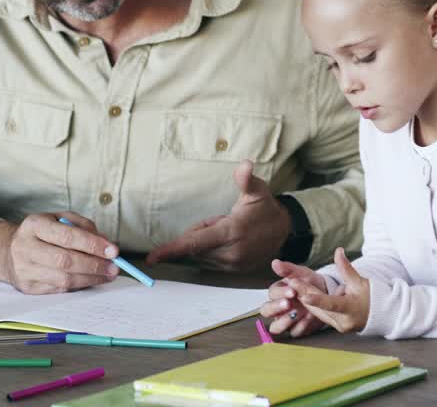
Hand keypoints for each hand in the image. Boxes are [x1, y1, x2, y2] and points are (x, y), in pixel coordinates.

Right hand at [0, 212, 119, 294]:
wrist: (8, 251)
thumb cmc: (42, 233)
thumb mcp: (60, 219)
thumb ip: (83, 226)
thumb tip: (105, 243)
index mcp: (34, 225)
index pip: (67, 236)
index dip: (93, 245)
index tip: (113, 250)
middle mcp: (25, 247)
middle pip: (65, 260)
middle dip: (95, 265)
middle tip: (114, 267)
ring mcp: (24, 270)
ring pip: (63, 279)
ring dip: (91, 278)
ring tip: (107, 275)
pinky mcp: (28, 287)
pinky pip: (59, 289)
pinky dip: (79, 285)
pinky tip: (91, 279)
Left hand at [145, 160, 290, 271]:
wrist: (284, 230)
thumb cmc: (265, 208)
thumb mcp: (257, 190)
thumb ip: (246, 179)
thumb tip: (245, 165)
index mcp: (231, 232)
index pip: (194, 243)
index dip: (171, 249)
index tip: (152, 258)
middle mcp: (230, 252)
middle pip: (195, 246)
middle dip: (200, 231)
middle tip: (220, 219)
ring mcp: (232, 264)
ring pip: (201, 253)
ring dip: (206, 242)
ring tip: (228, 229)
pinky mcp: (234, 270)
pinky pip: (210, 261)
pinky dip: (212, 250)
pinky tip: (230, 240)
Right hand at [260, 259, 331, 337]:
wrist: (325, 293)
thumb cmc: (308, 282)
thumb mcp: (300, 273)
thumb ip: (288, 269)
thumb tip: (275, 262)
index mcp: (277, 293)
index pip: (272, 294)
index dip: (280, 293)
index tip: (292, 291)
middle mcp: (277, 308)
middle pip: (266, 311)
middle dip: (277, 307)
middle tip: (289, 304)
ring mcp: (285, 320)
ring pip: (275, 326)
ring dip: (284, 321)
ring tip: (297, 313)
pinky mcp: (296, 329)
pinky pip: (294, 332)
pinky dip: (301, 326)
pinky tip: (309, 319)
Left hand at [293, 248, 370, 334]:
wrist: (381, 315)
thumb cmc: (372, 296)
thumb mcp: (359, 281)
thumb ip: (346, 268)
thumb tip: (338, 251)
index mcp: (350, 309)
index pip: (332, 304)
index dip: (317, 300)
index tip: (303, 297)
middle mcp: (343, 321)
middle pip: (320, 307)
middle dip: (305, 293)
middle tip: (291, 281)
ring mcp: (339, 326)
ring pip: (318, 312)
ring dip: (306, 299)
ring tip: (293, 285)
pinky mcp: (335, 326)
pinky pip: (321, 315)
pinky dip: (313, 304)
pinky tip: (302, 294)